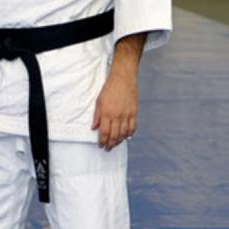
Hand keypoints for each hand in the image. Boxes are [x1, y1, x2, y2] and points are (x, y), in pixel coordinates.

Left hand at [93, 33, 145, 150]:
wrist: (123, 79)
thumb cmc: (109, 89)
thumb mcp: (98, 101)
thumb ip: (96, 116)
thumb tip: (94, 128)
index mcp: (106, 113)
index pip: (104, 132)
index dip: (102, 141)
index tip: (101, 146)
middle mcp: (117, 116)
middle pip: (114, 135)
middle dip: (110, 144)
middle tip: (107, 148)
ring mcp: (127, 115)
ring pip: (124, 134)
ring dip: (119, 141)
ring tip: (115, 145)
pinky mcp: (134, 113)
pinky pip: (133, 127)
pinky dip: (129, 134)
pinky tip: (126, 137)